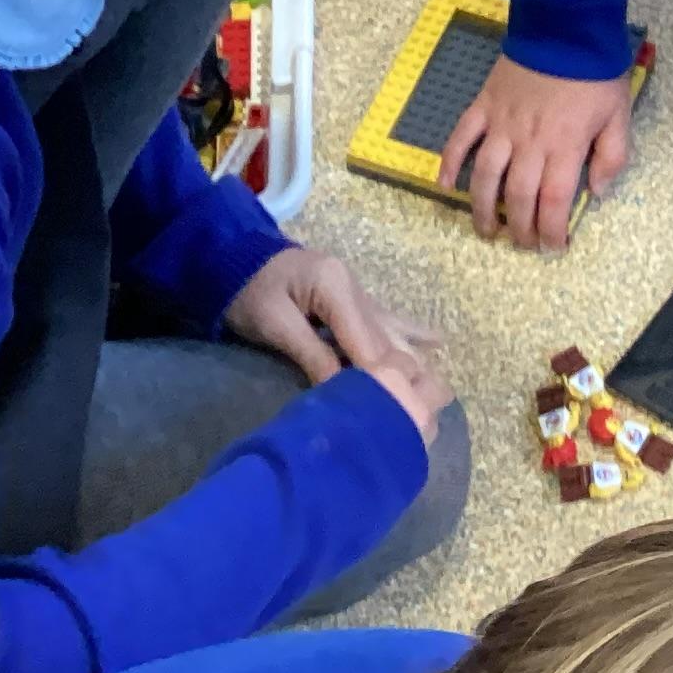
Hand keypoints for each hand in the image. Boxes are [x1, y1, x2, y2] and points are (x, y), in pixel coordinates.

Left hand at [224, 247, 451, 439]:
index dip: (379, 377)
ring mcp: (358, 294)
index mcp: (337, 287)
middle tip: (424, 414)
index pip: (365, 342)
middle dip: (403, 377)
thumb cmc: (248, 290)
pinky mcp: (354, 301)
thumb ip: (310, 354)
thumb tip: (342, 391)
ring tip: (439, 392)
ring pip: (391, 334)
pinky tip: (439, 341)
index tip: (393, 410)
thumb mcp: (273, 322)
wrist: (234, 258)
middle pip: (384, 341)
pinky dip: (411, 333)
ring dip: (413, 362)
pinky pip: (387, 320)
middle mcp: (356, 289)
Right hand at [439, 56, 636, 251]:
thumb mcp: (619, 114)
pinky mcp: (483, 106)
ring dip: (483, 208)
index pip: (554, 201)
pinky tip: (446, 185)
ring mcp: (501, 125)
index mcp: (564, 146)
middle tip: (522, 245)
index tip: (553, 247)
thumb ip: (612, 156)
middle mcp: (528, 142)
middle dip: (519, 228)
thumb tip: (597, 193)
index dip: (551, 230)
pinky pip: (461, 139)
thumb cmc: (595, 72)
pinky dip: (450, 163)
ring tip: (487, 231)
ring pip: (485, 176)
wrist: (564, 25)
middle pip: (518, 196)